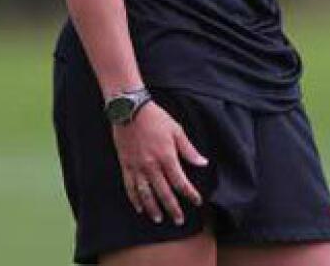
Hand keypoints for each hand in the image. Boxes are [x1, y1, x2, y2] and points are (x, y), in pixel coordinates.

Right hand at [110, 100, 208, 224]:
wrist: (130, 110)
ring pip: (146, 194)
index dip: (190, 194)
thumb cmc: (156, 118)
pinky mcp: (126, 165)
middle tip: (179, 220)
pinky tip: (139, 208)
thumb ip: (189, 150)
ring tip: (159, 219)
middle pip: (164, 193)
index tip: (196, 201)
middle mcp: (152, 166)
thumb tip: (203, 163)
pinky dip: (134, 199)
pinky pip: (130, 187)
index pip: (180, 182)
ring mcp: (137, 167)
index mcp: (167, 157)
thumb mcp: (177, 130)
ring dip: (153, 208)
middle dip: (173, 208)